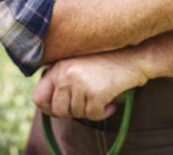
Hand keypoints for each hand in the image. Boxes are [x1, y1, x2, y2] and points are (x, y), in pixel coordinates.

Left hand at [32, 51, 147, 120]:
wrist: (133, 56)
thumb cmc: (107, 62)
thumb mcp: (78, 64)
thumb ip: (62, 80)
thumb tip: (48, 107)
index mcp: (58, 67)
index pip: (38, 97)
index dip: (49, 108)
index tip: (62, 109)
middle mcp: (65, 74)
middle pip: (58, 110)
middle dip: (73, 111)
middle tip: (88, 103)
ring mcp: (79, 83)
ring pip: (76, 114)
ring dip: (90, 111)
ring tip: (101, 97)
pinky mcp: (95, 93)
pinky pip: (93, 115)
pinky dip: (102, 113)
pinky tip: (110, 102)